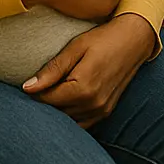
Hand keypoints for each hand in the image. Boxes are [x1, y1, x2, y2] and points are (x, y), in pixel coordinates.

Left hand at [23, 14, 155, 127]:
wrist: (136, 39)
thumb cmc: (104, 39)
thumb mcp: (76, 48)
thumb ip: (52, 69)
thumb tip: (27, 87)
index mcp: (83, 88)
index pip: (46, 100)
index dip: (33, 92)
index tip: (29, 82)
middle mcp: (93, 104)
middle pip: (55, 112)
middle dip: (44, 102)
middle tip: (39, 87)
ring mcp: (101, 110)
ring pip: (67, 120)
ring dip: (57, 111)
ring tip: (52, 93)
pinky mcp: (106, 112)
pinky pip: (81, 123)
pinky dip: (70, 116)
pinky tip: (66, 103)